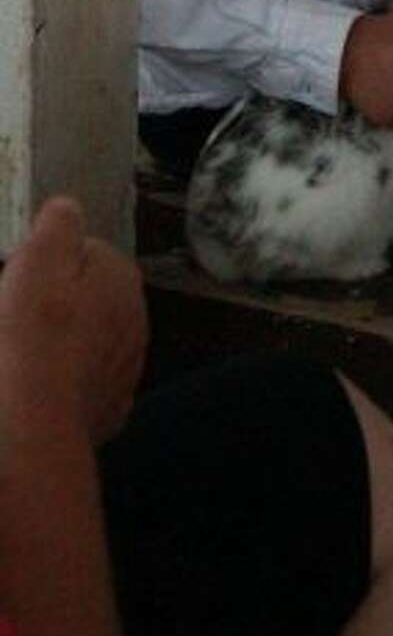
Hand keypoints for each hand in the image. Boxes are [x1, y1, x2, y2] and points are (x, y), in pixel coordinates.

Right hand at [0, 198, 147, 445]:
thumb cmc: (31, 335)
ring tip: (16, 357)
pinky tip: (30, 391)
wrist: (32, 428)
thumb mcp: (37, 259)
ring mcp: (125, 370)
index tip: (11, 281)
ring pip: (84, 343)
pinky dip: (60, 385)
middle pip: (85, 300)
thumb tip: (67, 207)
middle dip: (51, 305)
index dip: (40, 263)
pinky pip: (78, 385)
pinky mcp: (108, 411)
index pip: (82, 254)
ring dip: (57, 346)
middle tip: (9, 318)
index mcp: (122, 277)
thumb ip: (58, 224)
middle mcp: (136, 320)